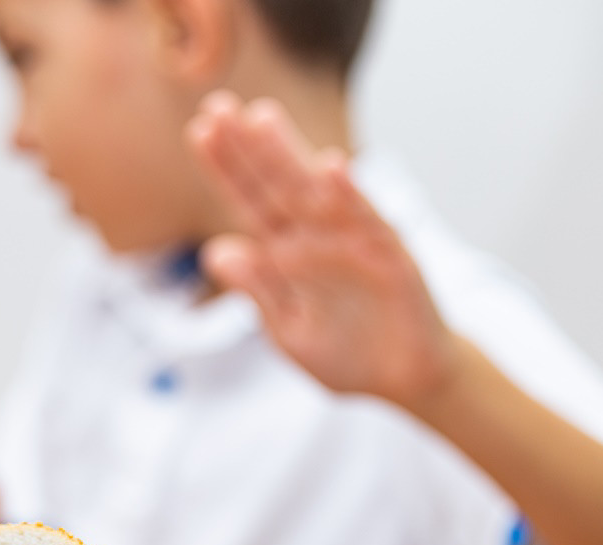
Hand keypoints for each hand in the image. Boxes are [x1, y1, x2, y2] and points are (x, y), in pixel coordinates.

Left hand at [186, 91, 463, 412]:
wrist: (403, 379)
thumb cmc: (344, 354)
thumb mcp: (289, 331)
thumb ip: (258, 291)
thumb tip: (215, 251)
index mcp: (285, 253)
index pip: (248, 202)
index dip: (226, 168)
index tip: (199, 131)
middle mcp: (316, 236)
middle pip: (277, 185)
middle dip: (249, 148)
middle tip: (219, 107)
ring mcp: (353, 240)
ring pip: (317, 192)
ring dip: (292, 156)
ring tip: (263, 120)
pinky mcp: (389, 255)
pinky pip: (368, 221)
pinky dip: (351, 195)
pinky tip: (331, 167)